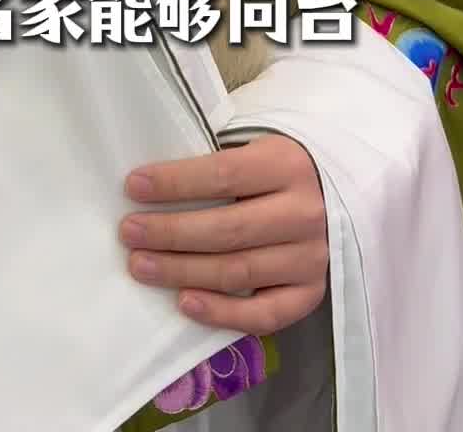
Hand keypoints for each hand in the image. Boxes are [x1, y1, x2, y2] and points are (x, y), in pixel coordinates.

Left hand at [119, 137, 327, 333]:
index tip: (133, 187)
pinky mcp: (312, 293)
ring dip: (183, 271)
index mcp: (286, 165)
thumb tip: (150, 184)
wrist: (333, 196)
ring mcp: (311, 258)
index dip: (175, 183)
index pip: (223, 176)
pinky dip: (222, 313)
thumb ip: (216, 163)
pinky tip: (185, 302)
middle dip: (170, 232)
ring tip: (141, 266)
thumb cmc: (276, 170)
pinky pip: (265, 314)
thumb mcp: (255, 149)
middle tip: (129, 233)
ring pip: (238, 271)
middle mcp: (304, 213)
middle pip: (227, 229)